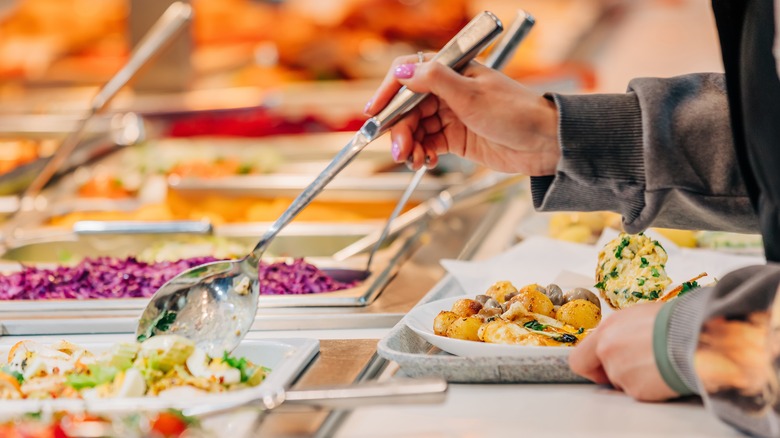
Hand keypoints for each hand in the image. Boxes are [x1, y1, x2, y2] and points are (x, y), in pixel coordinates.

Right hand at [364, 54, 560, 174]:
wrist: (544, 143)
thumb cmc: (517, 113)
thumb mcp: (472, 95)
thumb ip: (435, 81)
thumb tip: (403, 69)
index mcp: (453, 71)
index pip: (410, 75)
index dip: (389, 93)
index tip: (375, 113)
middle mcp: (448, 92)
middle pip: (408, 108)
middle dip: (400, 130)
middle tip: (402, 151)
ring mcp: (451, 115)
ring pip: (416, 129)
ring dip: (410, 145)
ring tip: (415, 160)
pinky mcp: (456, 138)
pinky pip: (428, 144)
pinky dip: (422, 154)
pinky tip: (426, 162)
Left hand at [569, 301, 679, 401]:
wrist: (696, 336)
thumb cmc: (674, 321)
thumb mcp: (638, 316)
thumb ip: (619, 332)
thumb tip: (617, 340)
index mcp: (606, 330)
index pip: (579, 358)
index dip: (590, 364)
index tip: (600, 365)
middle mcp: (607, 351)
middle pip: (599, 373)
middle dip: (611, 373)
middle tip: (633, 367)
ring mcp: (620, 372)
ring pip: (621, 382)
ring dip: (636, 377)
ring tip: (658, 362)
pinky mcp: (637, 390)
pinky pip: (639, 392)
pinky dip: (651, 386)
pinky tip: (664, 372)